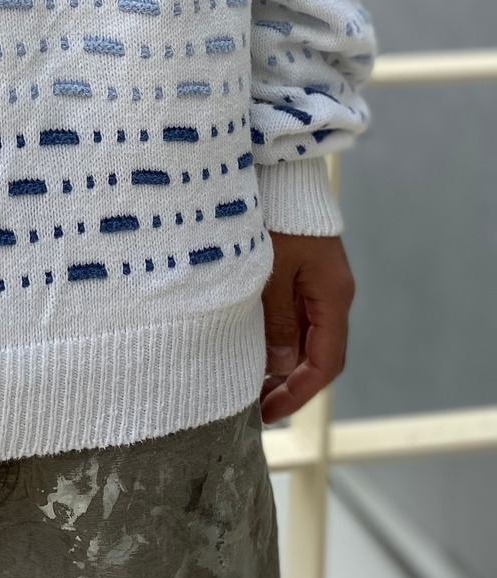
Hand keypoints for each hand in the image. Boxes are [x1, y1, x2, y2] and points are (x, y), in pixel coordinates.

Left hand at [259, 232, 354, 422]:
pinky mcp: (299, 268)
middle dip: (287, 381)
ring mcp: (316, 279)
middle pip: (316, 351)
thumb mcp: (271, 269)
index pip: (325, 361)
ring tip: (244, 377)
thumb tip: (281, 366)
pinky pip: (292, 312)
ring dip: (279, 358)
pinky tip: (248, 342)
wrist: (278, 166)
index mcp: (333, 294)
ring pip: (303, 333)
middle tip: (251, 402)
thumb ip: (277, 318)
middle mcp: (330, 291)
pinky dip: (274, 333)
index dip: (299, 392)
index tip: (268, 411)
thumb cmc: (275, 213)